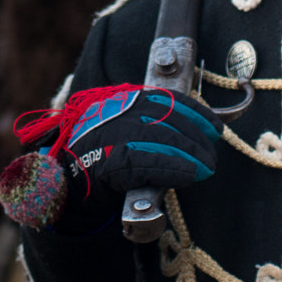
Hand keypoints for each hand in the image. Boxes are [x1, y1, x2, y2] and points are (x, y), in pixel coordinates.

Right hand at [62, 85, 219, 196]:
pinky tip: (190, 176)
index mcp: (124, 101)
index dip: (196, 113)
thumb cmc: (100, 156)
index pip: (167, 100)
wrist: (65, 181)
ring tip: (207, 168)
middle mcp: (118, 112)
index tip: (216, 128)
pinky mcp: (109, 162)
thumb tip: (196, 133)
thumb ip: (151, 124)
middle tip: (212, 157)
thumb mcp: (123, 129)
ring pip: (161, 140)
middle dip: (195, 139)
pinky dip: (174, 169)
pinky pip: (148, 163)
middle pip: (167, 120)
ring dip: (190, 155)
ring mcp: (112, 135)